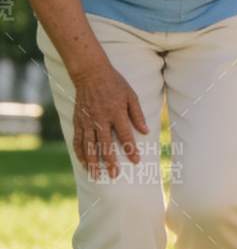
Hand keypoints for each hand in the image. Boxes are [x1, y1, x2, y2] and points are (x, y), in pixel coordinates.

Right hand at [69, 60, 149, 180]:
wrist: (91, 73)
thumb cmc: (115, 84)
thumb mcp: (131, 95)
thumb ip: (137, 114)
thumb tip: (146, 131)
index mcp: (117, 112)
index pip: (125, 135)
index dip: (131, 149)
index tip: (136, 161)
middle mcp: (101, 118)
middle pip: (105, 144)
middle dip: (110, 161)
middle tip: (114, 174)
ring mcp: (87, 120)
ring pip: (89, 146)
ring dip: (93, 162)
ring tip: (96, 174)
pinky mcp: (78, 120)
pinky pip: (78, 140)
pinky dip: (80, 153)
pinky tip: (84, 163)